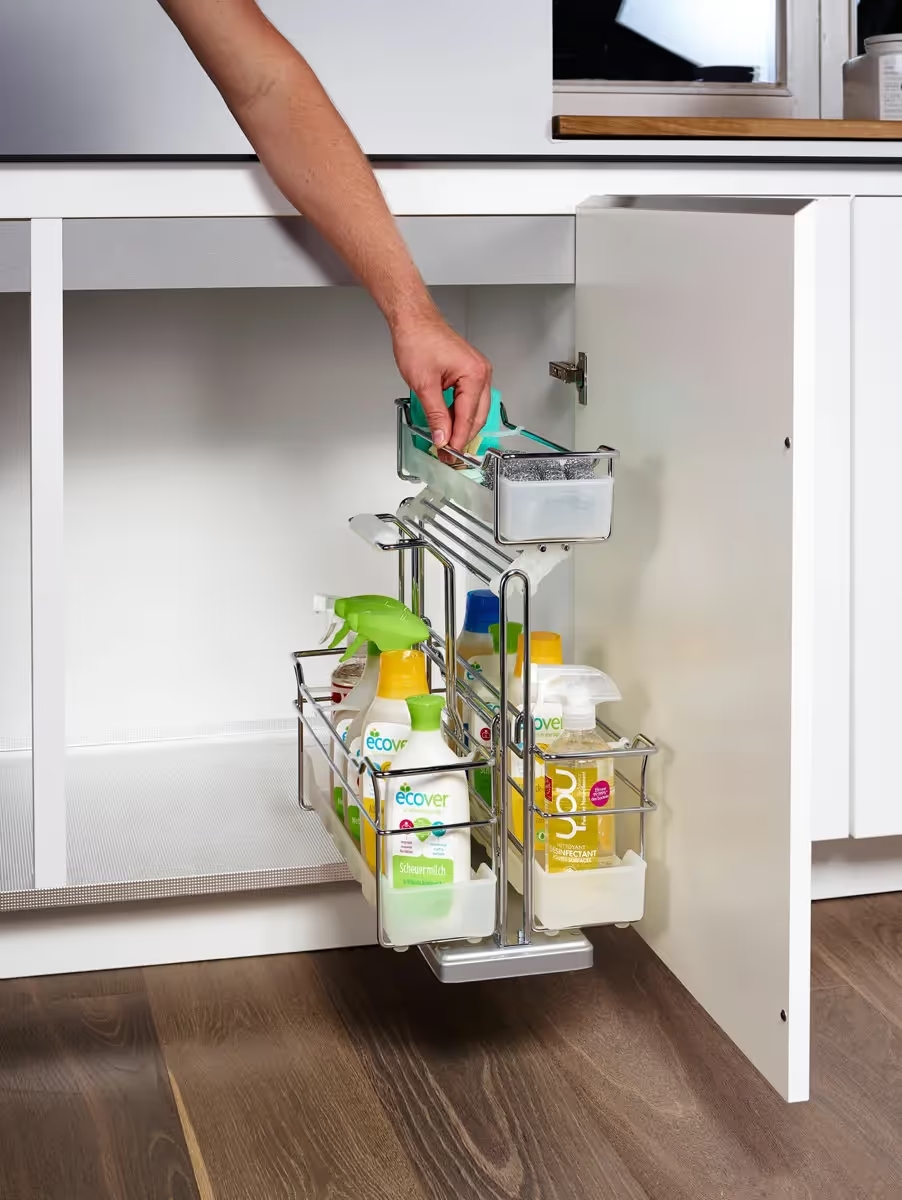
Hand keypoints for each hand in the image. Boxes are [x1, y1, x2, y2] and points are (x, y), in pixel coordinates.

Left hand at [391, 303, 491, 452]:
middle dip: (462, 436)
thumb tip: (442, 436)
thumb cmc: (418, 339)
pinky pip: (469, 399)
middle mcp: (481, 373)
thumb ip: (435, 415)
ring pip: (474, 410)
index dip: (457, 440)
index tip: (448, 454)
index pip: (468, 418)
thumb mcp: (424, 384)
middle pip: (477, 417)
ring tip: (447, 441)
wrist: (413, 320)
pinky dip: (459, 413)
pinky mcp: (469, 371)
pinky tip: (449, 422)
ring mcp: (477, 372)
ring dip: (461, 426)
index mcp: (474, 375)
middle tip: (448, 453)